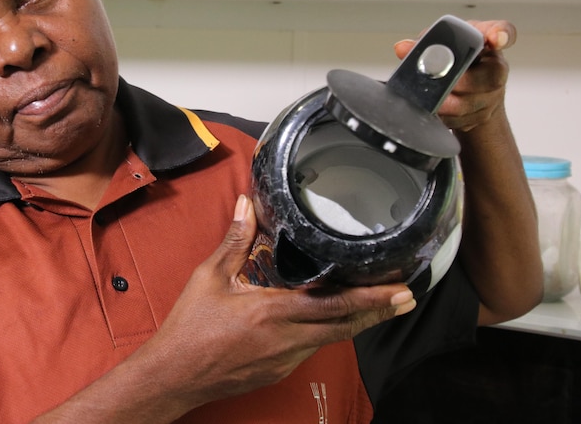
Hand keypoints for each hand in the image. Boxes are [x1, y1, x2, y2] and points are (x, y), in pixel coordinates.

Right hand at [145, 195, 415, 408]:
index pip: (335, 305)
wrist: (175, 375)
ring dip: (356, 321)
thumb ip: (235, 240)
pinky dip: (329, 332)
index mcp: (273, 313)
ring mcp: (286, 360)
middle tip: (406, 297)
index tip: (399, 289)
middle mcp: (288, 340)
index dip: (372, 298)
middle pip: (346, 326)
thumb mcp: (209, 278)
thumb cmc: (190, 328)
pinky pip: (312, 348)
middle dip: (379, 311)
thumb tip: (246, 204)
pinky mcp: (279, 371)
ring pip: (332, 338)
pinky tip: (331, 320)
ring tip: (377, 304)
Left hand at [394, 20, 515, 131]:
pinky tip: (436, 112)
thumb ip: (423, 42)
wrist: (467, 89)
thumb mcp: (440, 43)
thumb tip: (402, 48)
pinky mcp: (482, 115)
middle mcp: (495, 66)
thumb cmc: (456, 60)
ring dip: (448, 104)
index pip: (503, 30)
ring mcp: (492, 93)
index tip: (496, 38)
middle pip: (491, 76)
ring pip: (474, 103)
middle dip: (461, 83)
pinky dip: (446, 118)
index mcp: (485, 41)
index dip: (501, 34)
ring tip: (432, 101)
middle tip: (441, 85)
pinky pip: (464, 120)